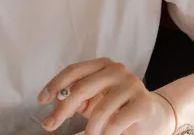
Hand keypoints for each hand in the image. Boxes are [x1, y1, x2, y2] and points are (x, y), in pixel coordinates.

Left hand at [38, 58, 174, 134]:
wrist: (151, 115)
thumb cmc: (117, 107)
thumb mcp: (95, 100)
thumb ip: (78, 98)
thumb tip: (58, 104)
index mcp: (104, 65)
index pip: (75, 70)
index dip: (56, 84)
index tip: (42, 100)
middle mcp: (118, 70)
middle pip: (82, 88)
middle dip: (62, 110)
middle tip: (50, 125)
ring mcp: (132, 85)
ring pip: (98, 111)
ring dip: (89, 130)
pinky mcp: (142, 102)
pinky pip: (114, 123)